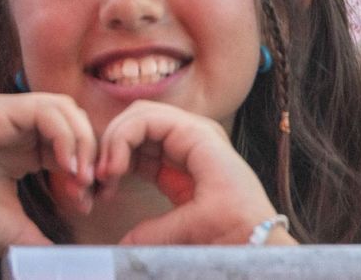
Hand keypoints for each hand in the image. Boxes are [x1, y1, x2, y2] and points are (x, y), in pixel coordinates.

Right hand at [0, 93, 95, 255]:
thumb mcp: (21, 229)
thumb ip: (49, 236)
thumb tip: (77, 259)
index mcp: (23, 148)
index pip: (71, 142)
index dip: (85, 168)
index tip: (86, 203)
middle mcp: (15, 127)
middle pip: (72, 119)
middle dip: (89, 151)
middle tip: (87, 187)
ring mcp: (5, 115)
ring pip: (63, 108)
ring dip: (80, 141)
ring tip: (79, 176)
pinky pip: (44, 109)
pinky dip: (64, 133)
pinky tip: (66, 164)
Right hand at [97, 100, 290, 245]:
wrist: (260, 243)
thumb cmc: (241, 228)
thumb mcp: (198, 225)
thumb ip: (155, 232)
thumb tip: (121, 244)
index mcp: (200, 137)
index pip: (146, 116)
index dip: (120, 138)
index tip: (108, 170)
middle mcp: (191, 134)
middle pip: (138, 118)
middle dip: (113, 141)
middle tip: (99, 174)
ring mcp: (184, 149)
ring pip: (137, 134)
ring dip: (116, 153)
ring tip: (103, 183)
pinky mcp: (177, 168)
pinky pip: (142, 154)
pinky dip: (124, 165)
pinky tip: (113, 185)